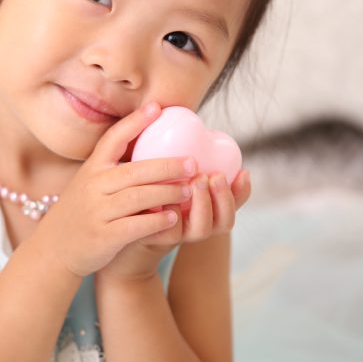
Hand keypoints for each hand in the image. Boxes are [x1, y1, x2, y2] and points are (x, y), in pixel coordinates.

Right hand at [32, 103, 197, 277]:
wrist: (54, 250)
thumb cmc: (81, 213)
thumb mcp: (88, 184)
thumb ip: (113, 170)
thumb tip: (149, 150)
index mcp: (92, 169)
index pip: (113, 139)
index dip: (135, 122)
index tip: (157, 108)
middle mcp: (93, 187)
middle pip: (135, 170)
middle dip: (167, 166)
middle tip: (192, 163)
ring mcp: (98, 211)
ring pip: (139, 197)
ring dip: (168, 193)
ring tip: (189, 190)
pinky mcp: (104, 236)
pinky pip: (136, 225)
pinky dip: (157, 221)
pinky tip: (173, 218)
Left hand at [99, 169, 252, 280]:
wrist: (118, 223)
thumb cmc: (146, 194)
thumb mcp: (167, 174)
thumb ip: (180, 159)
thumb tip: (190, 123)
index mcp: (206, 209)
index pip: (234, 203)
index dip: (243, 191)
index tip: (244, 171)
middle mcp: (197, 225)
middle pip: (224, 221)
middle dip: (224, 197)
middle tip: (214, 175)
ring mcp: (178, 235)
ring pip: (202, 228)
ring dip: (203, 204)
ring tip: (196, 182)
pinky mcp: (155, 238)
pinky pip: (170, 230)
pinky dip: (173, 215)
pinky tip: (170, 200)